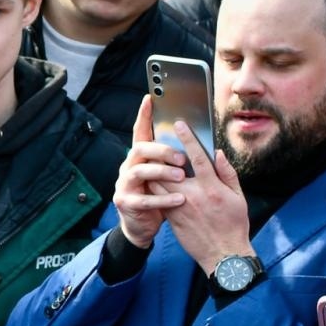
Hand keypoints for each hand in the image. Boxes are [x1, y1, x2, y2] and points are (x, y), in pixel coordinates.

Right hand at [113, 96, 187, 249]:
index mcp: (141, 158)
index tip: (150, 98)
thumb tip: (200, 145)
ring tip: (181, 177)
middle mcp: (129, 167)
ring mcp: (124, 184)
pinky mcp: (125, 202)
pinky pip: (144, 199)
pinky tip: (181, 200)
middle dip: (161, 150)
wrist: (142, 227)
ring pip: (139, 172)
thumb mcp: (169, 177)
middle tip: (181, 157)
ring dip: (161, 172)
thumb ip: (179, 161)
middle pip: (140, 149)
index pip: (141, 132)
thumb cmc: (161, 197)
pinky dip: (163, 199)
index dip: (144, 115)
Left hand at [154, 120, 251, 272]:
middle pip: (170, 168)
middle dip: (162, 153)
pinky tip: (154, 180)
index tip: (178, 124)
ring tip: (152, 159)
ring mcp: (179, 207)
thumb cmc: (234, 225)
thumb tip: (218, 154)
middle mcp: (192, 195)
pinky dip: (155, 187)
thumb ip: (228, 174)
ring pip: (159, 183)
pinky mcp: (172, 218)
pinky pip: (158, 198)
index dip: (187, 138)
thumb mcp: (238, 197)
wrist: (223, 254)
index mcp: (211, 187)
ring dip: (155, 170)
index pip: (196, 157)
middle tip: (157, 139)